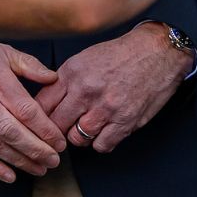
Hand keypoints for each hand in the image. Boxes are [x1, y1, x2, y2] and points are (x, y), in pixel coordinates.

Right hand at [0, 39, 65, 183]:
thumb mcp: (2, 51)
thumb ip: (29, 65)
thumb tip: (53, 78)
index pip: (26, 110)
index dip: (45, 130)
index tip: (59, 141)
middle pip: (12, 132)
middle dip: (36, 150)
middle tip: (53, 161)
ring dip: (19, 161)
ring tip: (38, 169)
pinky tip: (9, 175)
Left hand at [35, 22, 188, 152]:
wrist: (157, 51)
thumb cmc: (122, 54)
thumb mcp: (85, 58)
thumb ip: (65, 80)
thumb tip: (46, 102)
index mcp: (73, 73)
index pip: (43, 104)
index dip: (39, 116)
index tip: (40, 122)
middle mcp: (86, 91)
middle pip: (56, 124)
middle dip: (56, 130)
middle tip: (61, 131)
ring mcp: (105, 108)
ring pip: (76, 139)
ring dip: (79, 137)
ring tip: (85, 128)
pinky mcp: (125, 121)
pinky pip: (101, 145)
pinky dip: (100, 142)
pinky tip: (104, 132)